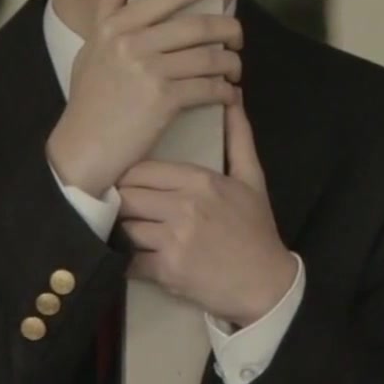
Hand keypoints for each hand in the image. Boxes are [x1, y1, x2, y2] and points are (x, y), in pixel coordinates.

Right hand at [46, 0, 241, 195]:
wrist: (82, 148)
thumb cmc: (89, 100)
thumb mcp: (92, 46)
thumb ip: (108, 6)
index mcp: (116, 25)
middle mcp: (132, 42)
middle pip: (198, 25)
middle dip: (229, 29)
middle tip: (238, 37)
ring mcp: (148, 70)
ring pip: (209, 57)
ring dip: (231, 64)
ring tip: (235, 70)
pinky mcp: (163, 99)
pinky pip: (208, 87)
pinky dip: (225, 92)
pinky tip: (229, 95)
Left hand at [118, 92, 295, 326]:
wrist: (266, 284)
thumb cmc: (256, 230)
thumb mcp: (253, 180)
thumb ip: (239, 139)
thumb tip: (233, 99)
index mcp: (200, 181)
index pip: (141, 169)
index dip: (128, 177)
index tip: (125, 184)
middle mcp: (184, 207)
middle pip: (125, 195)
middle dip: (118, 202)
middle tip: (116, 207)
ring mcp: (174, 240)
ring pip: (123, 227)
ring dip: (120, 231)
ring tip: (120, 232)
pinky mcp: (167, 271)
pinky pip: (129, 261)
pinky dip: (125, 262)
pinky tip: (132, 259)